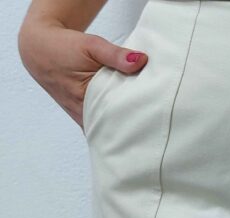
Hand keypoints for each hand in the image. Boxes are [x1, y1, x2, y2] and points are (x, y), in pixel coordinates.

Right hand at [18, 19, 147, 129]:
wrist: (40, 48)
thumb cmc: (64, 47)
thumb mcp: (92, 45)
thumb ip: (117, 55)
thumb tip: (141, 61)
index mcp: (83, 99)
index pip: (115, 118)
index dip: (135, 118)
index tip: (154, 117)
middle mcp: (82, 113)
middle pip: (114, 126)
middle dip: (133, 124)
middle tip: (156, 121)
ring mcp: (82, 116)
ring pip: (108, 127)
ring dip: (125, 123)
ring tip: (148, 121)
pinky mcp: (83, 114)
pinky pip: (103, 123)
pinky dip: (116, 120)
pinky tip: (133, 117)